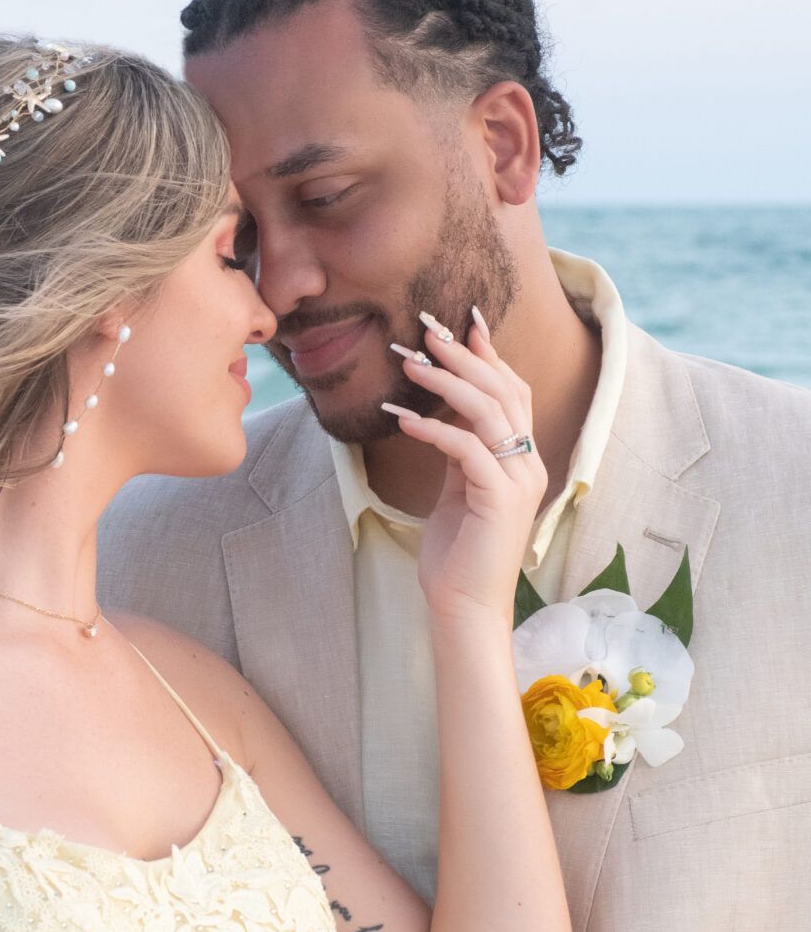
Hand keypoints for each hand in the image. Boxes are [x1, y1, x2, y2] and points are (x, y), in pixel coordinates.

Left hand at [386, 309, 545, 626]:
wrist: (465, 606)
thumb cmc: (458, 553)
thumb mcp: (458, 489)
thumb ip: (460, 451)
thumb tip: (442, 411)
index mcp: (523, 460)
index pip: (513, 392)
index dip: (489, 356)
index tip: (461, 325)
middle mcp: (529, 465)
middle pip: (504, 391)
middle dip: (464, 357)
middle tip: (426, 332)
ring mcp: (519, 481)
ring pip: (489, 411)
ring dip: (446, 382)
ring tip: (409, 365)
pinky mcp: (500, 499)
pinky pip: (467, 448)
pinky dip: (434, 428)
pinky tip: (402, 418)